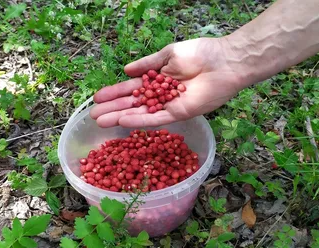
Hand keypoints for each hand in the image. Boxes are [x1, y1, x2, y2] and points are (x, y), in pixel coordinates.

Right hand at [89, 37, 244, 127]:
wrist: (224, 62)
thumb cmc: (199, 53)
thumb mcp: (168, 54)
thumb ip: (147, 64)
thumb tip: (126, 70)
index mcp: (157, 78)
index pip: (131, 88)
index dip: (115, 93)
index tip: (97, 98)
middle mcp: (160, 94)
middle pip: (133, 103)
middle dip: (113, 108)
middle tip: (93, 115)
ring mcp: (168, 105)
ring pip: (140, 113)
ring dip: (121, 117)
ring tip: (101, 121)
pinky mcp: (179, 114)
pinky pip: (156, 119)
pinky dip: (140, 121)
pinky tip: (123, 122)